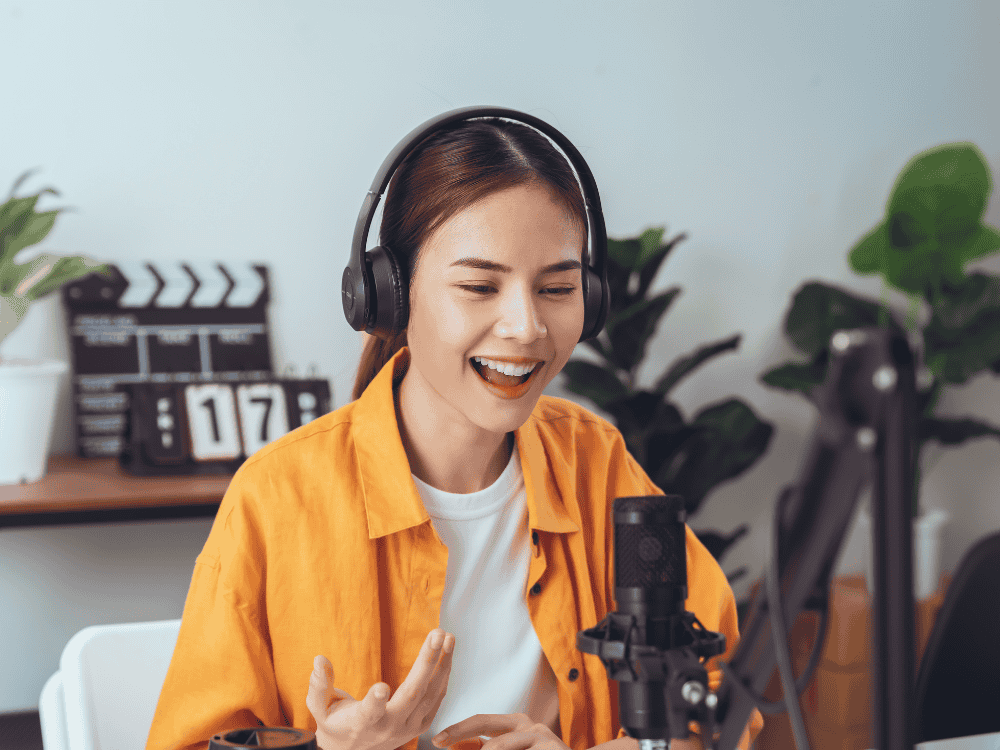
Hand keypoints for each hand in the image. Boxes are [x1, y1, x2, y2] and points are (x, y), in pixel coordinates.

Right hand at [306, 628, 455, 749]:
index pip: (369, 713)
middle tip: (437, 635)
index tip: (381, 687)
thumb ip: (319, 686)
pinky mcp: (420, 724)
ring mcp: (408, 727)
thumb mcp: (320, 708)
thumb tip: (319, 660)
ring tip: (448, 637)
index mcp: (362, 723)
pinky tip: (448, 652)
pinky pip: (437, 698)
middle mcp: (389, 726)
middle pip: (411, 695)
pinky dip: (444, 674)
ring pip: (430, 695)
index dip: (375, 702)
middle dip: (426, 663)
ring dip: (441, 664)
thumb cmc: (336, 724)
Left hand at [431, 713, 569, 749]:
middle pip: (484, 722)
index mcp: (515, 725)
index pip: (480, 723)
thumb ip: (489, 749)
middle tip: (440, 741)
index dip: (457, 731)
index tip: (438, 741)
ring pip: (497, 747)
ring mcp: (538, 735)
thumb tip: (457, 748)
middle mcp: (526, 725)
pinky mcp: (547, 747)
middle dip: (459, 731)